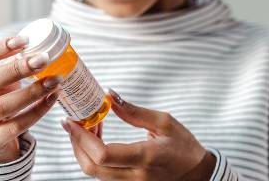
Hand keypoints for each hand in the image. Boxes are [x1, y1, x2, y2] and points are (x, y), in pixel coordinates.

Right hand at [0, 36, 62, 163]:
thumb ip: (9, 67)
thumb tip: (36, 50)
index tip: (24, 41)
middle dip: (16, 69)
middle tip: (43, 59)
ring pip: (2, 107)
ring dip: (32, 92)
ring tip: (54, 80)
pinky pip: (15, 126)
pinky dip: (37, 111)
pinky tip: (52, 99)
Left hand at [61, 89, 215, 180]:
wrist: (198, 174)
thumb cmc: (184, 146)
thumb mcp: (164, 122)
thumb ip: (133, 111)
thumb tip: (108, 95)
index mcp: (145, 158)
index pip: (103, 154)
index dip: (82, 138)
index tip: (71, 121)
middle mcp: (135, 177)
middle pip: (91, 167)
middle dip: (76, 143)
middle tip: (74, 122)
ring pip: (93, 172)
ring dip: (83, 149)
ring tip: (88, 127)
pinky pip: (102, 174)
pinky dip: (93, 157)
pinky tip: (97, 139)